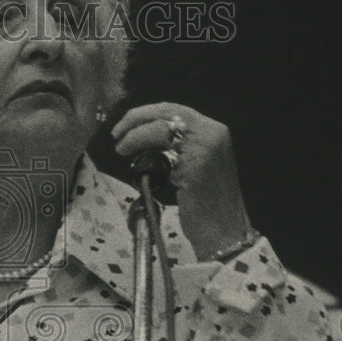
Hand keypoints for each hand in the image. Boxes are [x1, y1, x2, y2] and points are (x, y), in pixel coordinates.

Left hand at [111, 102, 252, 260]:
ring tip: (121, 149)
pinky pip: (162, 156)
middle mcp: (212, 134)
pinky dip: (146, 159)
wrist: (225, 230)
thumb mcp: (197, 163)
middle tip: (116, 134)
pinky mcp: (195, 167)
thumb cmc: (207, 202)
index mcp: (214, 130)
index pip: (175, 110)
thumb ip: (179, 146)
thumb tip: (144, 136)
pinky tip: (140, 169)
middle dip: (135, 119)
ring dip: (135, 137)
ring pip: (160, 130)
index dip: (146, 113)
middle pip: (166, 114)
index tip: (126, 123)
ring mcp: (205, 149)